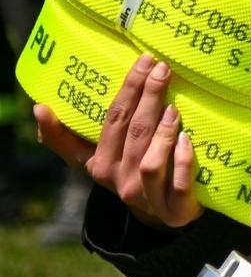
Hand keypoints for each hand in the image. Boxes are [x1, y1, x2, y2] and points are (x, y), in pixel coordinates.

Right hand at [34, 53, 203, 228]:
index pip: (112, 121)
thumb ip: (66, 139)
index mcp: (101, 165)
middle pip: (133, 133)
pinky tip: (187, 138)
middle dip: (147, 96)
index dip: (127, 90)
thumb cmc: (131, 174)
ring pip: (150, 162)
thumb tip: (38, 108)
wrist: (166, 215)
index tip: (141, 61)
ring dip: (162, 132)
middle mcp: (120, 182)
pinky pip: (178, 184)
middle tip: (163, 67)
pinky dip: (182, 160)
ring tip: (173, 106)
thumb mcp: (97, 160)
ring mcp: (147, 197)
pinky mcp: (176, 209)